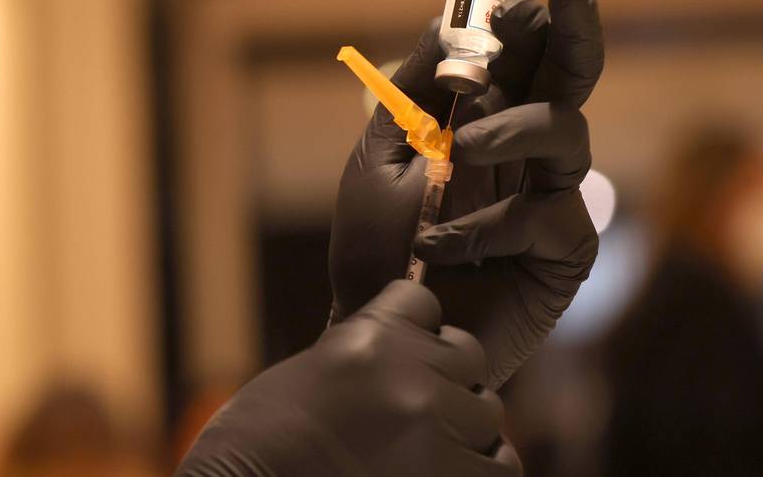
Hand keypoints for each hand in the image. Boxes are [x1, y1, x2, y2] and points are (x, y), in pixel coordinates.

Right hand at [177, 281, 520, 475]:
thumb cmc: (261, 439)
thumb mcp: (312, 371)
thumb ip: (367, 352)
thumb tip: (413, 347)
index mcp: (371, 338)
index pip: (424, 302)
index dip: (411, 327)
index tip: (393, 354)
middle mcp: (412, 378)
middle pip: (467, 354)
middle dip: (444, 374)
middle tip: (409, 405)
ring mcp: (437, 433)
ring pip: (488, 410)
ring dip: (462, 424)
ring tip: (422, 443)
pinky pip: (501, 464)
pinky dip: (480, 465)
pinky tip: (444, 468)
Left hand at [328, 0, 603, 387]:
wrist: (379, 332)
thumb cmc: (375, 249)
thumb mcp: (381, 158)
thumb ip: (415, 91)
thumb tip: (447, 18)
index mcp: (482, 125)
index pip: (518, 61)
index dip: (522, 26)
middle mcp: (524, 156)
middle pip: (567, 82)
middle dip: (572, 33)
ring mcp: (549, 201)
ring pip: (567, 135)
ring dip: (514, 128)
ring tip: (461, 147)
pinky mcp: (562, 254)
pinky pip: (547, 216)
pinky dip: (487, 225)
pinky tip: (438, 247)